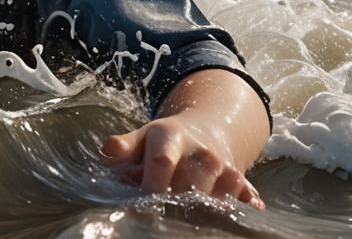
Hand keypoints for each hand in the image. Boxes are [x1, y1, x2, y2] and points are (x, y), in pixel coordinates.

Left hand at [101, 116, 263, 206]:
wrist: (206, 130)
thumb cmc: (163, 141)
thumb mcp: (142, 137)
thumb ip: (124, 146)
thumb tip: (109, 152)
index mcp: (170, 136)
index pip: (162, 161)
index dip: (152, 185)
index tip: (143, 204)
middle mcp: (201, 152)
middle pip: (191, 185)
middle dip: (176, 204)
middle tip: (163, 218)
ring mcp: (225, 168)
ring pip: (217, 198)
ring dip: (203, 212)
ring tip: (188, 223)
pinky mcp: (242, 184)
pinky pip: (243, 201)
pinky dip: (239, 210)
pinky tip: (231, 221)